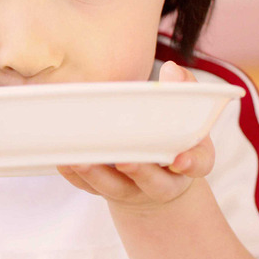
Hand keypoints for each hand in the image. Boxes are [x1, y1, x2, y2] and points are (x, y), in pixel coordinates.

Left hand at [57, 61, 214, 212]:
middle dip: (139, 172)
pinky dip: (76, 177)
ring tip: (81, 159)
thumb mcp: (183, 114)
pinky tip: (63, 160)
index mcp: (187, 161)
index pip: (196, 165)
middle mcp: (162, 182)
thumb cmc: (170, 134)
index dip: (191, 163)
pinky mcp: (106, 190)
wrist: (156, 174)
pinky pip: (90, 187)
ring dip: (97, 175)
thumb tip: (171, 68)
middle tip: (125, 161)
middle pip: (154, 183)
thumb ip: (181, 90)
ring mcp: (133, 189)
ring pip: (116, 187)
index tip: (180, 159)